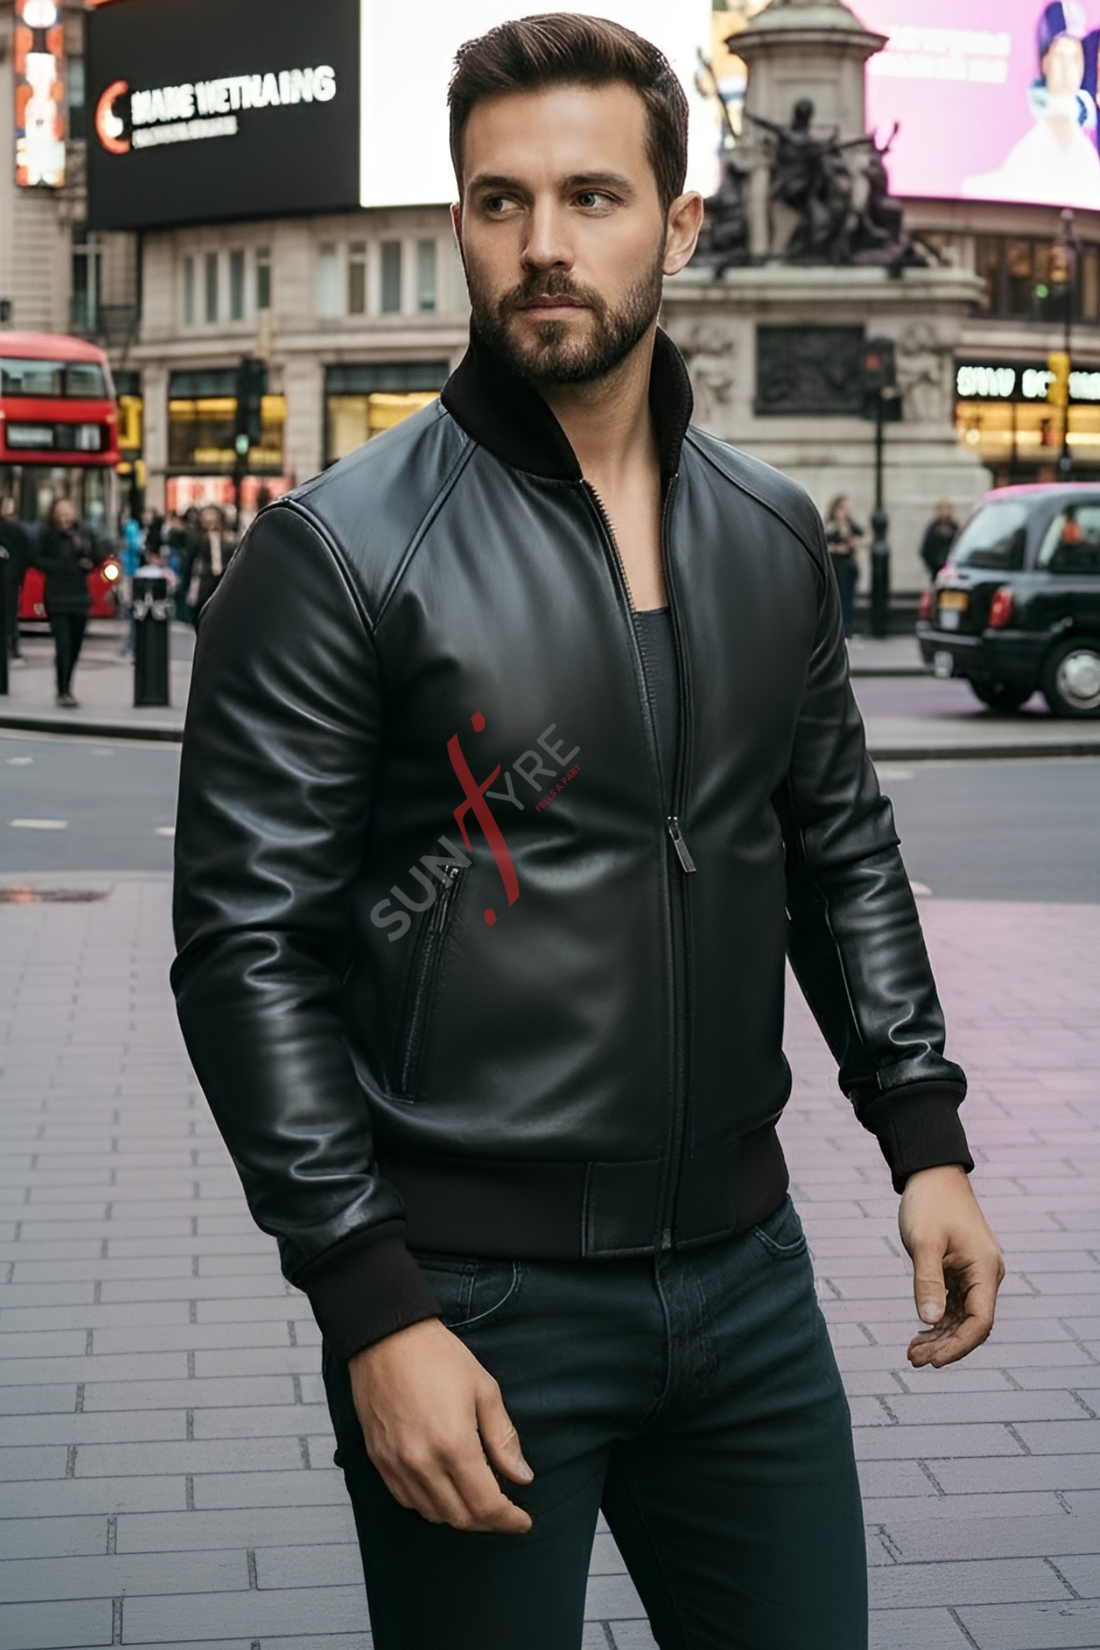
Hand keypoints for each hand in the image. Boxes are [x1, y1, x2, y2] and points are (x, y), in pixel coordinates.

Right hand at [348, 1316, 533, 1532]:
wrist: (386, 1337)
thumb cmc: (435, 1355)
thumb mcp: (484, 1389)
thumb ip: (503, 1438)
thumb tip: (522, 1476)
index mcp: (453, 1445)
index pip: (486, 1505)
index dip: (508, 1519)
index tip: (522, 1521)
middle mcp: (422, 1462)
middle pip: (460, 1518)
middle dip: (487, 1521)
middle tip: (504, 1511)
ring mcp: (396, 1464)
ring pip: (432, 1514)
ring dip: (459, 1515)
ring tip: (476, 1498)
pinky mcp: (379, 1460)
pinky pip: (406, 1500)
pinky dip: (429, 1505)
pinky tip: (443, 1489)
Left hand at [898, 1164, 1003, 1367]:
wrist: (932, 1174)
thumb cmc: (929, 1203)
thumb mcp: (923, 1242)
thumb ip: (927, 1281)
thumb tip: (929, 1321)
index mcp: (984, 1269)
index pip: (980, 1321)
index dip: (958, 1345)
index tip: (934, 1360)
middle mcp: (985, 1275)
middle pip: (972, 1324)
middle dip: (945, 1346)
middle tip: (913, 1360)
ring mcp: (974, 1274)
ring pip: (962, 1317)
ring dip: (940, 1337)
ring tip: (912, 1353)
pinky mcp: (961, 1271)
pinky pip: (954, 1304)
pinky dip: (938, 1320)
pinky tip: (920, 1334)